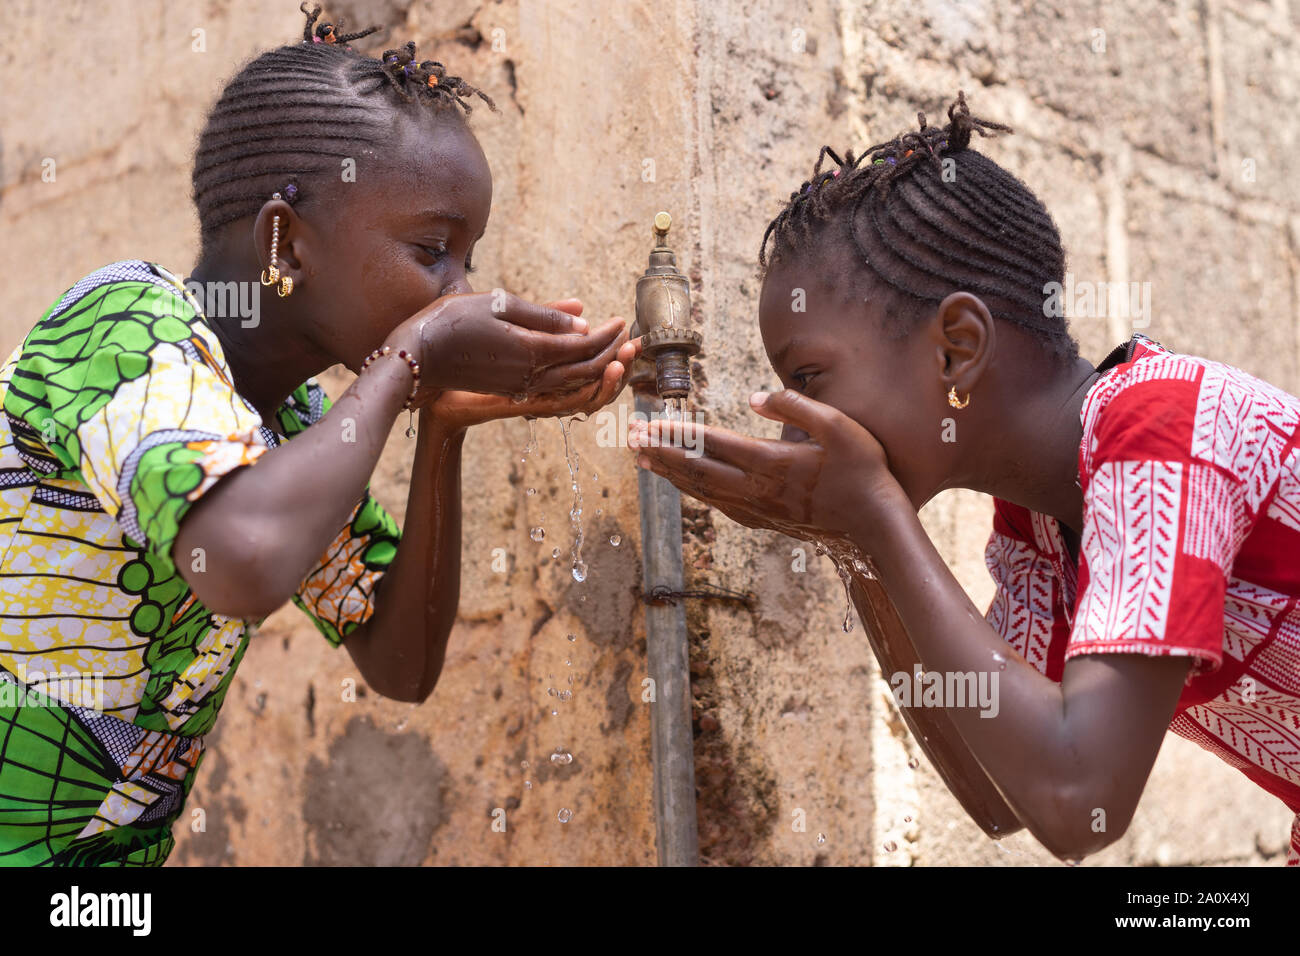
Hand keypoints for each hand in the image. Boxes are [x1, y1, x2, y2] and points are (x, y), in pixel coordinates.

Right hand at [383, 291, 626, 404]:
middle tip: (630, 339)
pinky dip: (576, 380)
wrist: (415, 358)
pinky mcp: (512, 392)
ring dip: (599, 370)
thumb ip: (543, 314)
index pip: (583, 345)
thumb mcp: (498, 304)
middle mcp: (532, 377)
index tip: (621, 320)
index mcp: (531, 352)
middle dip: (612, 354)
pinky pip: (556, 391)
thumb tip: (582, 318)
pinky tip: (581, 367)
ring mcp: (522, 388)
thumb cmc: (450, 322)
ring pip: (574, 385)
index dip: (607, 333)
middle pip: (586, 370)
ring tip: (617, 354)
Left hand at [629, 389, 905, 546]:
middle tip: (630, 438)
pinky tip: (681, 483)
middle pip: (696, 470)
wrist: (874, 526)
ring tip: (643, 459)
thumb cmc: (862, 471)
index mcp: (772, 463)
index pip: (712, 444)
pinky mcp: (761, 520)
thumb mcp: (838, 427)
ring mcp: (757, 509)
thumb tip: (755, 397)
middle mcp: (756, 490)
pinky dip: (691, 490)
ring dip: (669, 473)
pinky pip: (716, 503)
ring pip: (701, 490)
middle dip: (660, 453)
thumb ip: (795, 406)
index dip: (677, 432)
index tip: (650, 422)